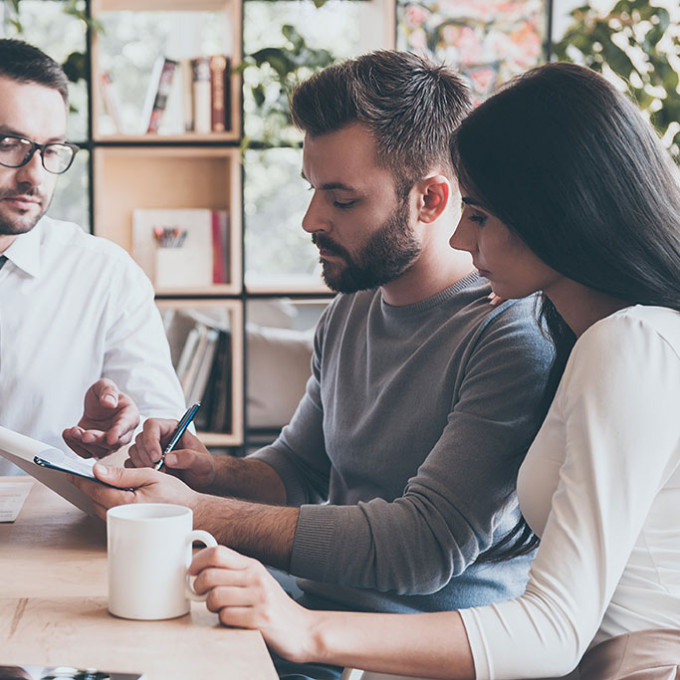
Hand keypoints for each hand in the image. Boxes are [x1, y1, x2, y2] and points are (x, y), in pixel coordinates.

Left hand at [63, 379, 139, 458]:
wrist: (96, 404)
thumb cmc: (104, 395)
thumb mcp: (105, 385)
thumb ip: (109, 391)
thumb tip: (109, 403)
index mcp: (130, 416)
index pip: (126, 425)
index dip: (119, 432)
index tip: (111, 438)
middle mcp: (123, 432)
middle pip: (114, 443)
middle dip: (98, 440)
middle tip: (85, 434)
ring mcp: (109, 442)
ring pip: (100, 451)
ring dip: (84, 443)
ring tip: (73, 430)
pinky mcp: (95, 448)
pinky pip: (86, 453)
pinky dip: (76, 447)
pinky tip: (69, 435)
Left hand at [69, 463, 198, 520]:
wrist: (192, 513)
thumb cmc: (176, 494)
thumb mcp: (150, 475)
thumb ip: (122, 474)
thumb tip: (98, 471)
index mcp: (126, 502)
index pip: (95, 489)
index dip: (81, 480)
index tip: (71, 472)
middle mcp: (121, 515)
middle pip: (94, 499)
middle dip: (87, 486)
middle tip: (81, 473)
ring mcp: (123, 522)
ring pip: (100, 506)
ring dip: (96, 494)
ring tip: (95, 480)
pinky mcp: (127, 524)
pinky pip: (109, 512)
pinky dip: (105, 500)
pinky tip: (111, 491)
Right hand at [126, 418, 216, 491]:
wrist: (201, 481)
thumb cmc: (204, 467)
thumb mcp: (203, 462)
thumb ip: (190, 458)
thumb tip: (168, 458)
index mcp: (172, 428)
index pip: (153, 425)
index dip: (151, 439)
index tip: (157, 457)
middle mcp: (159, 436)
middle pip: (141, 438)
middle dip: (147, 456)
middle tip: (160, 470)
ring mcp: (150, 449)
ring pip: (134, 451)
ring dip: (143, 465)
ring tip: (162, 474)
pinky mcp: (144, 461)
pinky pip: (131, 464)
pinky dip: (138, 472)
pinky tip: (154, 478)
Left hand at [190, 546, 316, 662]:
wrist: (303, 630)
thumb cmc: (274, 607)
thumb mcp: (257, 581)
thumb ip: (234, 573)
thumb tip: (200, 570)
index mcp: (253, 565)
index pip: (218, 552)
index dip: (197, 560)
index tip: (191, 571)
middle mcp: (256, 577)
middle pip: (210, 574)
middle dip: (198, 587)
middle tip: (201, 595)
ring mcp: (259, 597)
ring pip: (215, 596)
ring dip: (211, 607)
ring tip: (221, 610)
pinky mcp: (260, 618)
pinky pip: (226, 617)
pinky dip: (224, 621)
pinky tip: (235, 621)